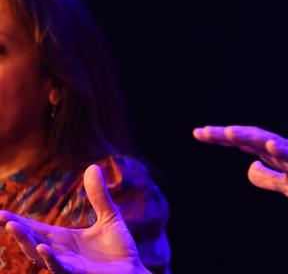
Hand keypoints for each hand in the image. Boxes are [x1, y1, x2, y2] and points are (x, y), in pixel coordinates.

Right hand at [0, 164, 148, 273]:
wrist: (133, 270)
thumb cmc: (119, 248)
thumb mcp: (109, 216)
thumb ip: (98, 195)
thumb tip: (92, 166)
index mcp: (64, 239)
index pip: (36, 228)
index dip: (18, 220)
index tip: (0, 212)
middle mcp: (61, 252)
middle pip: (32, 241)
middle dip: (16, 230)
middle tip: (1, 217)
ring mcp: (67, 264)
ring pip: (39, 255)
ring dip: (25, 242)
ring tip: (13, 227)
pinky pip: (60, 268)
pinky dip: (50, 259)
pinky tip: (42, 247)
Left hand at [193, 126, 287, 225]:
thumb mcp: (285, 187)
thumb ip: (267, 178)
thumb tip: (248, 168)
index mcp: (277, 154)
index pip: (245, 142)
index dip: (223, 137)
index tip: (200, 134)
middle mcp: (286, 150)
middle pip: (252, 138)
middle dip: (227, 134)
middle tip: (202, 132)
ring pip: (271, 142)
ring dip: (249, 137)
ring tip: (228, 133)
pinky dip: (283, 150)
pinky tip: (269, 144)